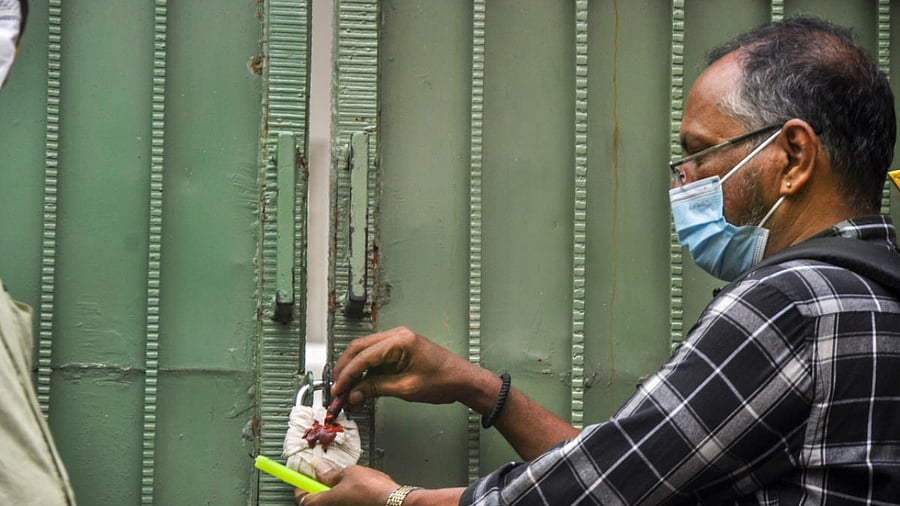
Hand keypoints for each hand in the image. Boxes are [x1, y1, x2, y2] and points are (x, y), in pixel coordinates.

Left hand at [294, 459, 396, 505]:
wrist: (395, 502)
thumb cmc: (374, 490)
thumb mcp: (349, 472)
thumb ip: (331, 473)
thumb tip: (320, 468)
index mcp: (324, 502)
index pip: (302, 497)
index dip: (301, 486)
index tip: (301, 479)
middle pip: (316, 502)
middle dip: (319, 489)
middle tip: (324, 478)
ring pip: (332, 503)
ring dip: (333, 493)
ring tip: (344, 482)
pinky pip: (344, 503)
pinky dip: (345, 497)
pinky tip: (356, 490)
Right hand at [331, 326, 493, 412]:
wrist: (463, 380)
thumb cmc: (444, 380)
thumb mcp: (406, 388)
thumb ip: (376, 388)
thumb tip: (354, 394)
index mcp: (400, 340)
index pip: (363, 356)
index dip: (346, 375)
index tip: (338, 390)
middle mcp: (397, 335)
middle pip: (359, 349)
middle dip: (344, 370)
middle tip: (337, 390)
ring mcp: (397, 340)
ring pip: (364, 352)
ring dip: (353, 371)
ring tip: (346, 392)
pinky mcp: (399, 349)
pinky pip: (375, 357)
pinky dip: (365, 371)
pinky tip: (359, 386)